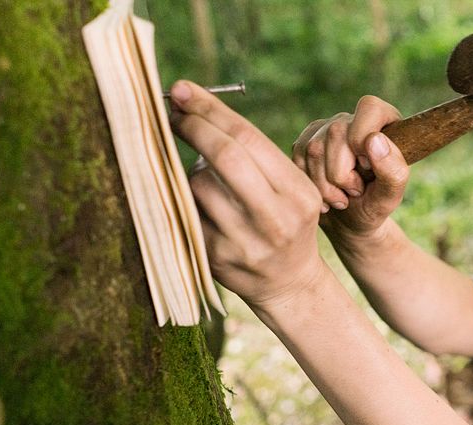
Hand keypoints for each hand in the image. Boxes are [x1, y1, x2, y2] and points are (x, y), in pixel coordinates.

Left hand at [168, 81, 325, 309]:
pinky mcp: (217, 259)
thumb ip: (255, 156)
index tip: (184, 91)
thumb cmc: (284, 223)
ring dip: (193, 170)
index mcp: (298, 194)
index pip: (249, 138)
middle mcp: (276, 219)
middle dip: (194, 127)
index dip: (211, 110)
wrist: (289, 284)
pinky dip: (187, 198)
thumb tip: (191, 107)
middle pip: (226, 157)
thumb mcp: (291, 190)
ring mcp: (245, 242)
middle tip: (174, 113)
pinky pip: (188, 211)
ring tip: (206, 178)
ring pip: (200, 184)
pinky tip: (200, 204)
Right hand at [292, 95, 409, 248]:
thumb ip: (393, 169)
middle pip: (336, 134)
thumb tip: (374, 140)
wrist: (349, 221)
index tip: (367, 169)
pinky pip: (298, 160)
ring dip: (325, 186)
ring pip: (313, 149)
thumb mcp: (390, 195)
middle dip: (342, 175)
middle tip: (355, 191)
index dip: (363, 142)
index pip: (369, 109)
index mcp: (382, 120)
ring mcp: (323, 129)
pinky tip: (325, 196)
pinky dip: (311, 185)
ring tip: (341, 198)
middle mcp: (350, 119)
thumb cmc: (375, 205)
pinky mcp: (304, 143)